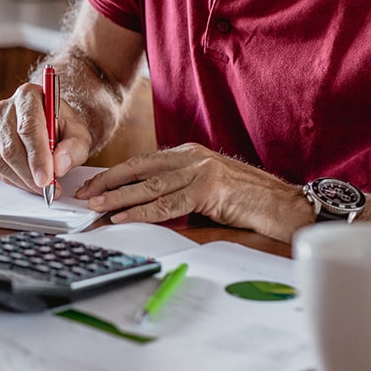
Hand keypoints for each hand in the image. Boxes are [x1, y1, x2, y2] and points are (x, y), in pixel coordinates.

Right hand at [0, 83, 92, 195]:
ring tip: (42, 187)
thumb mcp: (80, 133)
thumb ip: (74, 147)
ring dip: (22, 179)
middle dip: (29, 173)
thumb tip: (59, 165)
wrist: (51, 122)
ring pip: (1, 160)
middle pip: (11, 147)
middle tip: (47, 188)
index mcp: (28, 95)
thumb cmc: (64, 126)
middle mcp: (5, 108)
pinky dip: (13, 179)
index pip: (28, 128)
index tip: (46, 179)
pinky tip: (28, 181)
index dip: (37, 156)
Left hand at [74, 143, 314, 241]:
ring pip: (148, 186)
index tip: (95, 185)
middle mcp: (192, 157)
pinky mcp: (209, 189)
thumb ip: (179, 193)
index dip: (117, 174)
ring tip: (95, 206)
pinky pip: (166, 204)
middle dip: (108, 182)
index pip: (144, 162)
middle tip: (84, 194)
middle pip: (139, 168)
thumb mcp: (208, 191)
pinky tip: (122, 217)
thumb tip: (146, 209)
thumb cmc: (250, 203)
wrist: (286, 206)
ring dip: (118, 197)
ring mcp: (201, 170)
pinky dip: (141, 211)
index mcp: (190, 154)